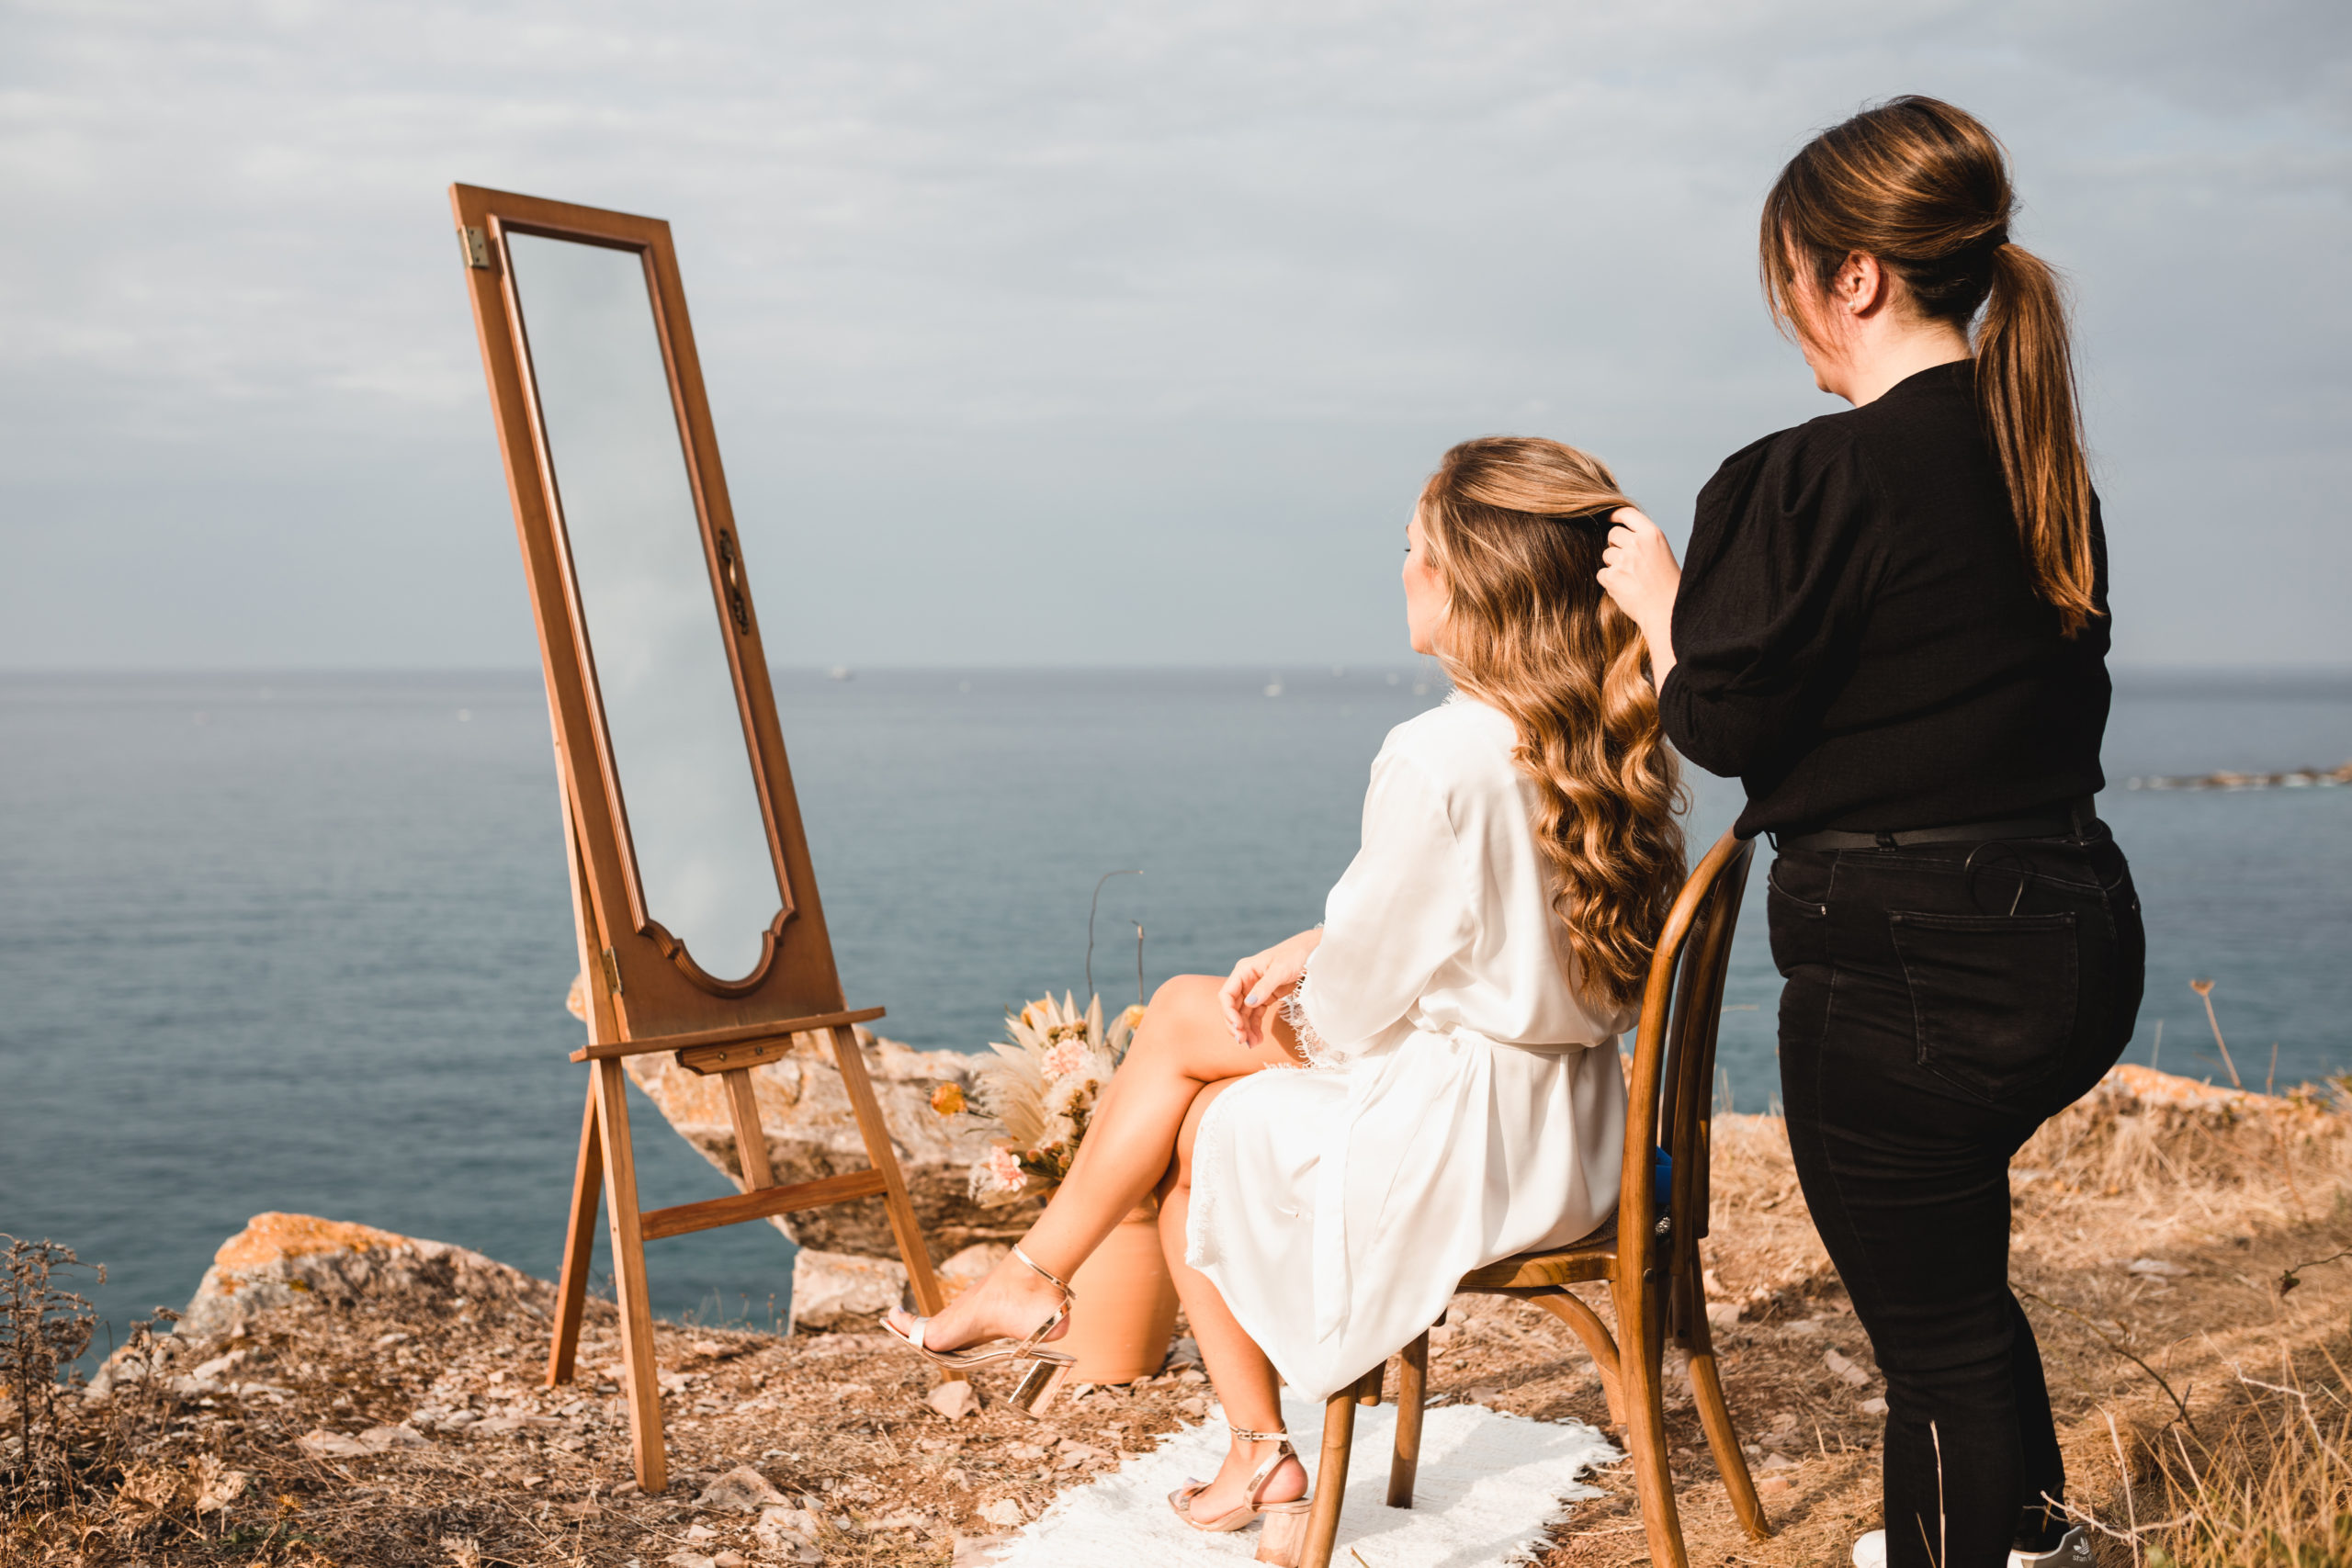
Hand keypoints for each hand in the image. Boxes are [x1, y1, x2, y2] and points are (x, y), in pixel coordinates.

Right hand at [1218, 928, 1323, 1048]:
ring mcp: (1255, 990)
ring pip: (1243, 1014)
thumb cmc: (1295, 955)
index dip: (1228, 1012)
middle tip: (1242, 1040)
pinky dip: (1255, 1027)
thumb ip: (1264, 987)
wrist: (1312, 951)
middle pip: (1232, 1007)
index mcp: (1244, 971)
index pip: (1227, 994)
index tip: (1237, 1026)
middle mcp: (1246, 981)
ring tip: (1252, 1044)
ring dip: (1245, 1030)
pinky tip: (1258, 1039)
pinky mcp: (1266, 997)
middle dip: (1235, 1025)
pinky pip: (1255, 1015)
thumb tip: (1249, 1004)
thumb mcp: (1280, 970)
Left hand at [1596, 506, 1680, 683]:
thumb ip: (1643, 540)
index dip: (1615, 514)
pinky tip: (1626, 588)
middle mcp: (1636, 543)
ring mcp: (1623, 560)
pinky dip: (1610, 581)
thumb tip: (1617, 531)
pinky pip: (1602, 573)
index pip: (1627, 513)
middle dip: (1616, 545)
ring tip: (1632, 578)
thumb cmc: (1666, 583)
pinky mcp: (1611, 577)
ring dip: (1614, 565)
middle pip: (1613, 534)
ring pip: (1606, 555)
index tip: (1609, 517)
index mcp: (1652, 534)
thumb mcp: (1661, 552)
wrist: (1667, 611)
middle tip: (1630, 562)